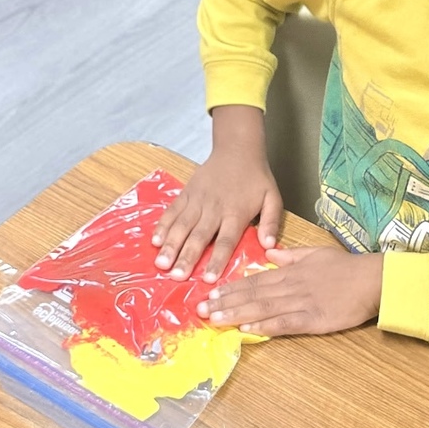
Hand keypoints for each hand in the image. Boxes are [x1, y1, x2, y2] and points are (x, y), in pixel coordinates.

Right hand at [152, 148, 282, 282]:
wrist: (238, 148)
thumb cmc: (256, 178)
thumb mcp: (272, 198)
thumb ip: (271, 222)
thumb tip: (268, 246)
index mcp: (236, 213)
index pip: (226, 240)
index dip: (217, 260)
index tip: (208, 279)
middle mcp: (215, 208)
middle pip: (199, 236)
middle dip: (187, 257)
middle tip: (176, 277)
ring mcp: (198, 200)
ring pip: (182, 225)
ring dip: (171, 245)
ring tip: (161, 264)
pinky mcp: (186, 193)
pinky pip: (172, 211)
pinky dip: (163, 225)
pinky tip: (155, 241)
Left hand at [196, 246, 383, 336]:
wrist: (372, 279)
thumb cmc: (346, 267)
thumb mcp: (316, 253)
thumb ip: (291, 255)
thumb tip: (269, 252)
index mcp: (291, 271)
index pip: (256, 279)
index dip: (232, 287)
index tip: (211, 294)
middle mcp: (291, 286)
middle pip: (253, 294)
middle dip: (226, 303)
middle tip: (201, 311)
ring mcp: (302, 303)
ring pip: (264, 308)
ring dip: (238, 315)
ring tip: (216, 320)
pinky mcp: (314, 320)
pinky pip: (285, 323)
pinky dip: (266, 327)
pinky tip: (249, 330)